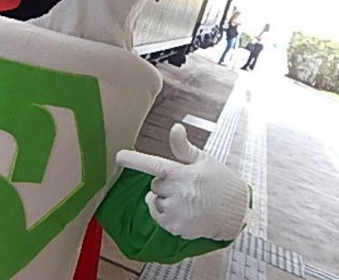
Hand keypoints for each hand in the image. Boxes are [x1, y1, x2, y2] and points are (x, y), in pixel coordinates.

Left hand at [116, 124, 248, 240]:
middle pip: (155, 185)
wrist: (238, 213)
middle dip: (166, 185)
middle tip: (187, 187)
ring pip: (156, 201)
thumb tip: (175, 127)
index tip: (118, 156)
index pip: (154, 164)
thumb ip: (183, 147)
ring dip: (167, 201)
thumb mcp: (203, 160)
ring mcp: (176, 210)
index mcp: (181, 172)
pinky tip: (186, 214)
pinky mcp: (176, 227)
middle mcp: (177, 191)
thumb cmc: (220, 182)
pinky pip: (159, 217)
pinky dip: (168, 216)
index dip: (134, 160)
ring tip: (190, 202)